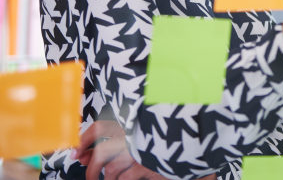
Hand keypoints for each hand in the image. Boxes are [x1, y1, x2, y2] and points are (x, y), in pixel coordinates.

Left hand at [73, 120, 214, 179]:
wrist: (193, 147)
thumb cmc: (165, 141)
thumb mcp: (141, 135)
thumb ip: (117, 141)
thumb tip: (85, 155)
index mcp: (131, 122)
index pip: (99, 127)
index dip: (83, 141)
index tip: (76, 154)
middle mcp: (134, 133)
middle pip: (100, 153)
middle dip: (91, 169)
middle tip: (90, 176)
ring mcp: (140, 150)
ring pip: (109, 171)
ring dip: (109, 178)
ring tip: (115, 179)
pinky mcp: (146, 165)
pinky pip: (123, 178)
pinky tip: (131, 177)